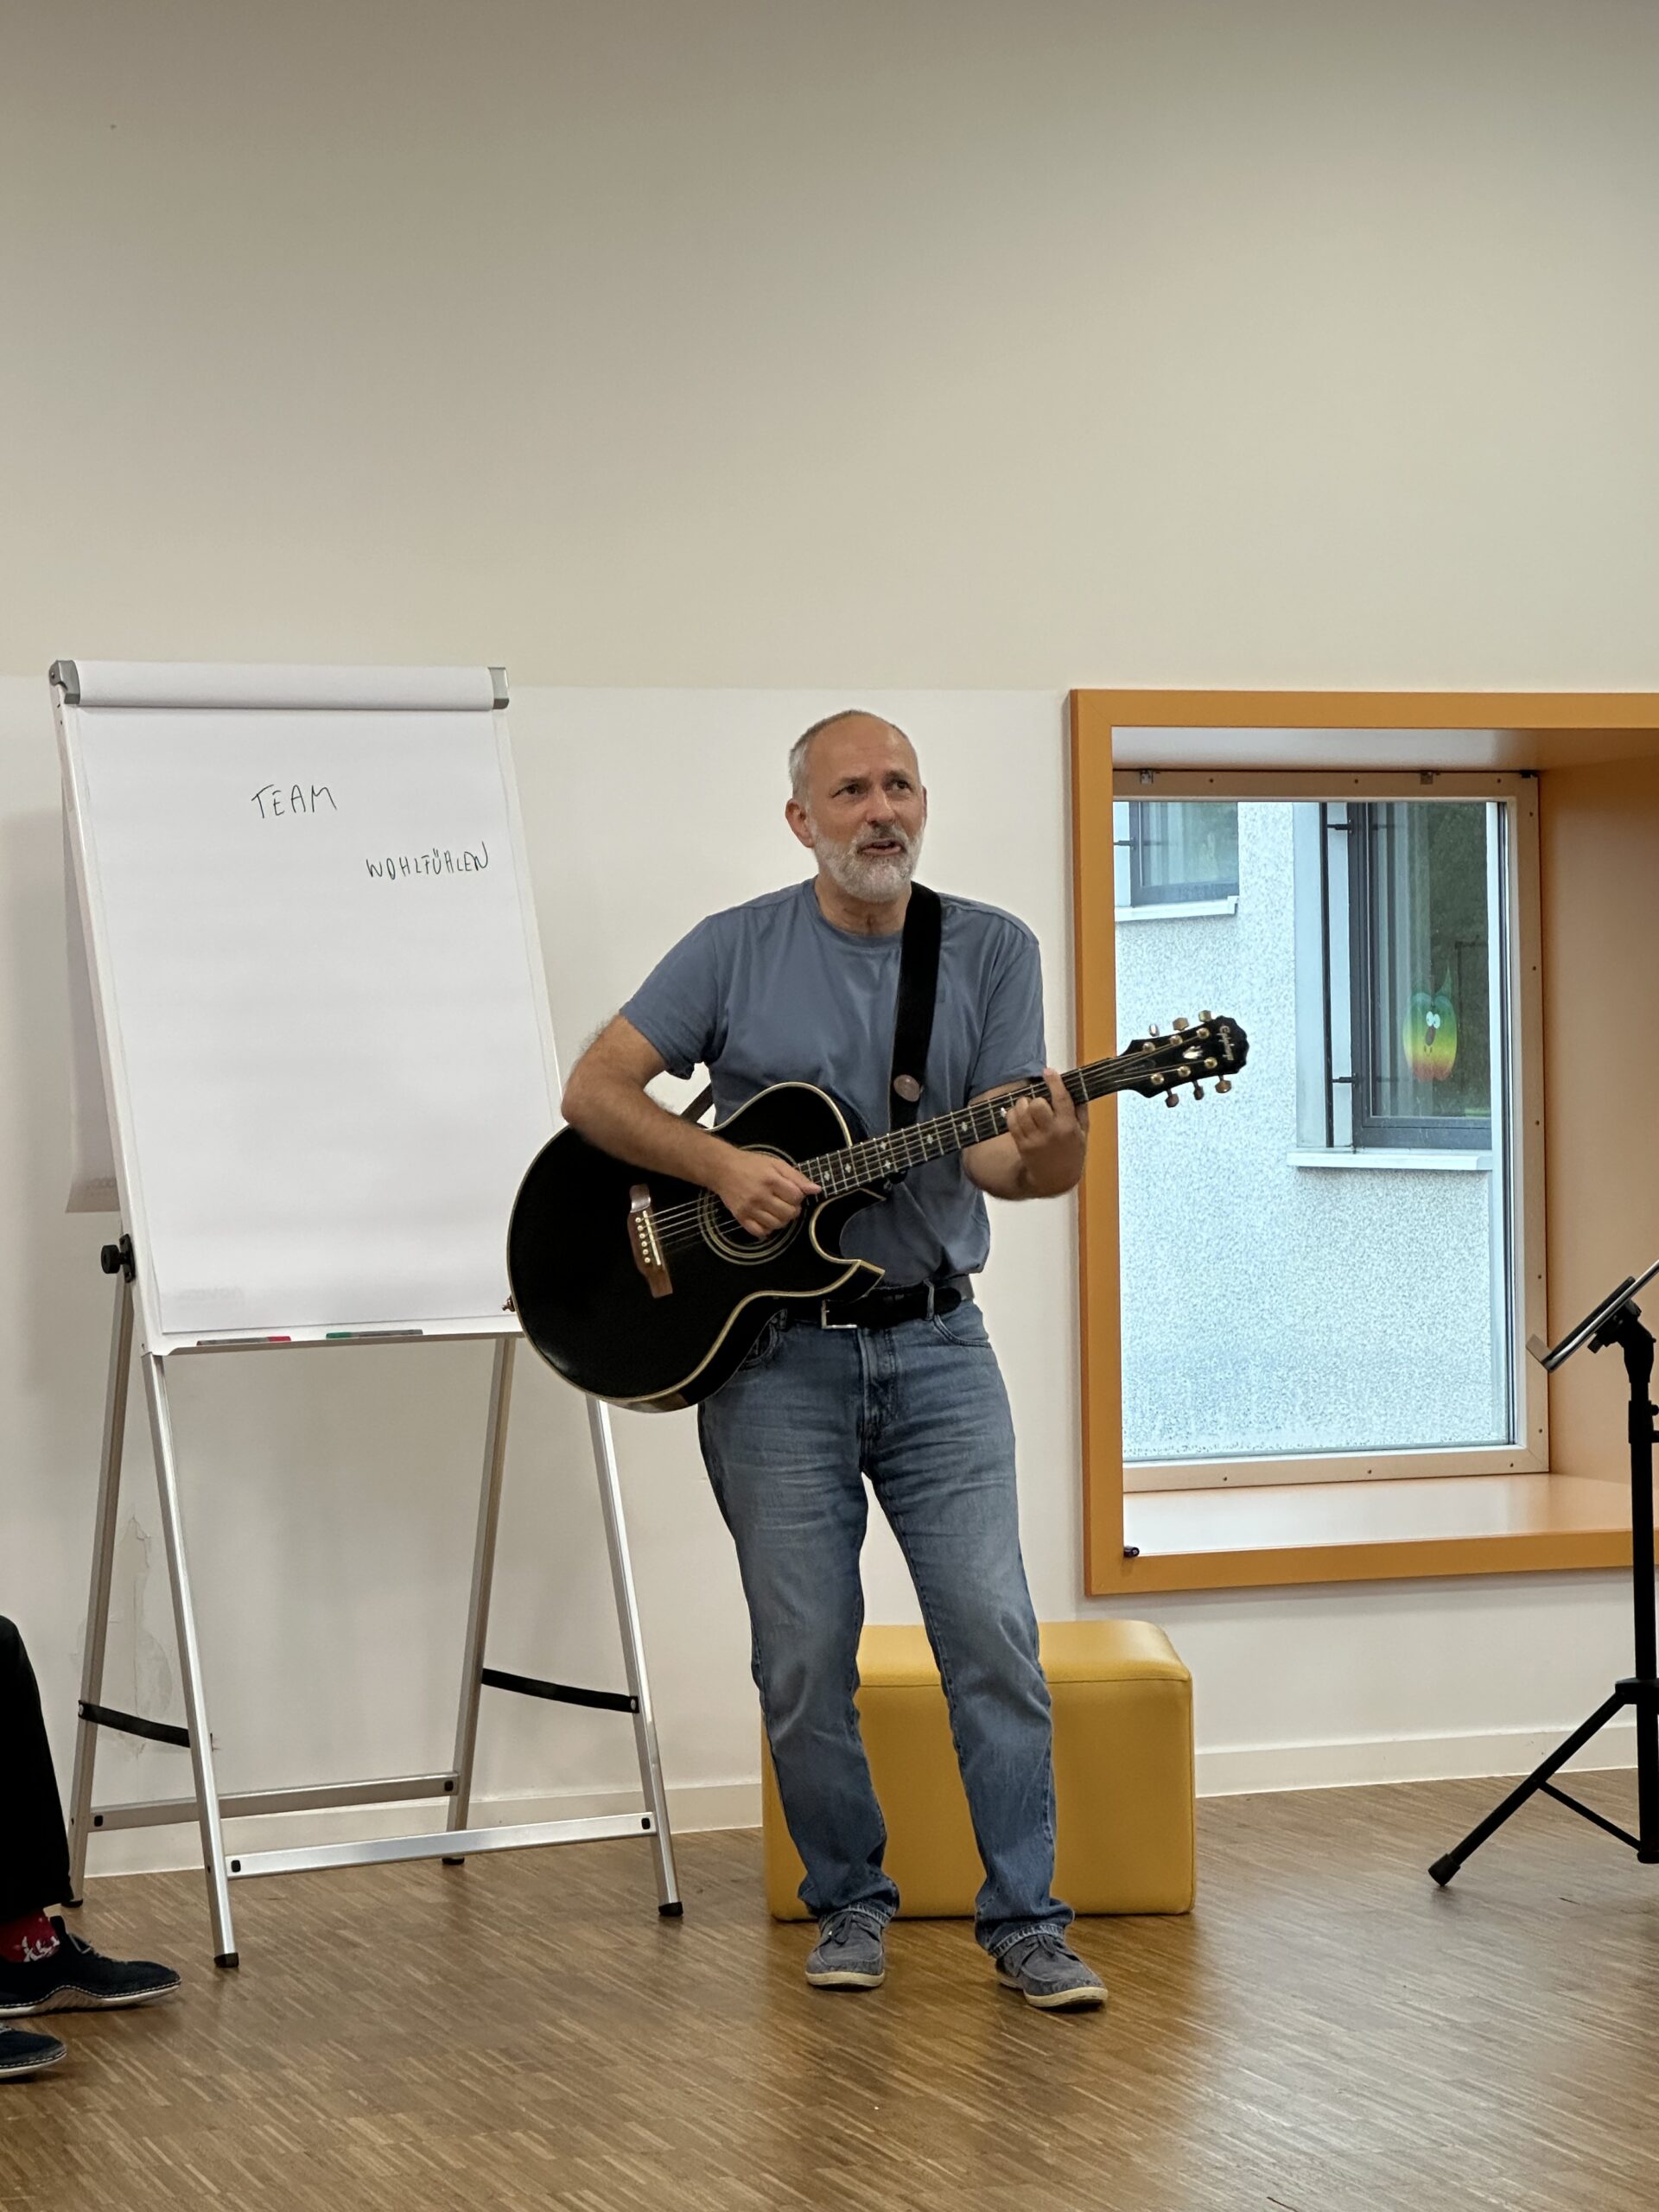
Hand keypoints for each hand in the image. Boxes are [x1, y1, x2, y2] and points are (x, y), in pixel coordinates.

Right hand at [712, 1146, 820, 1236]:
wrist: (722, 1168)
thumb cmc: (751, 1164)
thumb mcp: (776, 1164)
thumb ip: (797, 1177)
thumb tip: (816, 1189)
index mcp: (771, 1180)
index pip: (796, 1197)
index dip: (799, 1196)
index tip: (793, 1192)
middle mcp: (760, 1196)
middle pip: (788, 1213)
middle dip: (793, 1209)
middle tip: (787, 1202)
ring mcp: (749, 1209)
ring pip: (777, 1225)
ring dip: (782, 1219)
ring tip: (777, 1210)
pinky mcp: (740, 1217)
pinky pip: (760, 1232)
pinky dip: (767, 1229)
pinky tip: (767, 1219)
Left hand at [1003, 1068, 1088, 1196]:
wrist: (1055, 1179)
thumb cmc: (1071, 1153)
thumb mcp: (1083, 1133)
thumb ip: (1080, 1110)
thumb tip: (1077, 1087)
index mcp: (1069, 1127)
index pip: (1061, 1099)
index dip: (1054, 1082)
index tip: (1048, 1071)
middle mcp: (1051, 1132)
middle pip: (1037, 1104)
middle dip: (1036, 1098)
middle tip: (1038, 1101)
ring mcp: (1035, 1139)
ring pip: (1022, 1111)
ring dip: (1023, 1104)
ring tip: (1028, 1108)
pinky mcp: (1022, 1144)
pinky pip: (1012, 1122)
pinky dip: (1013, 1114)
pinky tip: (1020, 1116)